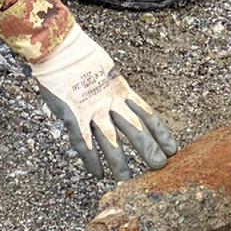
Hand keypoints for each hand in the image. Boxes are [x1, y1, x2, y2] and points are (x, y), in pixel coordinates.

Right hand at [30, 23, 178, 179]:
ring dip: (120, 163)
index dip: (161, 132)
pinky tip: (97, 174)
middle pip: (134, 129)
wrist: (58, 48)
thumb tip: (124, 102)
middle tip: (160, 167)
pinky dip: (90, 159)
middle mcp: (110, 102)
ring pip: (110, 140)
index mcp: (120, 90)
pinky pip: (83, 141)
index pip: (147, 114)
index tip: (173, 149)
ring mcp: (91, 109)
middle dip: (148, 149)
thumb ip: (114, 89)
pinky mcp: (73, 114)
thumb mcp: (105, 71)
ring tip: (128, 182)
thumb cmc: (79, 56)